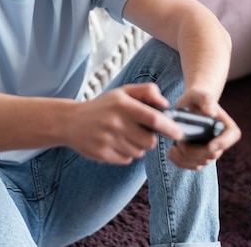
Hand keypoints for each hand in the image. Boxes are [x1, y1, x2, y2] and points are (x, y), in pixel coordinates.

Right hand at [66, 83, 183, 163]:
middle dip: (150, 139)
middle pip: (149, 141)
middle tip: (139, 131)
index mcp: (122, 104)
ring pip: (139, 152)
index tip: (179, 133)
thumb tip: (165, 103)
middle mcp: (115, 122)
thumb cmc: (103, 106)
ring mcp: (107, 140)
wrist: (70, 121)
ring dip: (137, 146)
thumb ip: (146, 91)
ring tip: (123, 136)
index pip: (153, 119)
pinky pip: (126, 159)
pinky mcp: (102, 154)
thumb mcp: (122, 92)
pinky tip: (114, 143)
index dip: (170, 128)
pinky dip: (125, 154)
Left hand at [168, 91, 240, 169]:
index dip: (223, 143)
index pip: (232, 136)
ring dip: (184, 158)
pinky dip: (180, 162)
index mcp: (226, 126)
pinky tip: (171, 152)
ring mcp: (209, 152)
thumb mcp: (199, 95)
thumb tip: (210, 112)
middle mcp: (221, 141)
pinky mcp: (198, 158)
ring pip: (200, 163)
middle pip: (211, 154)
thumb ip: (206, 99)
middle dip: (193, 150)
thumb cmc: (196, 99)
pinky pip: (191, 166)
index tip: (210, 146)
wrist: (189, 106)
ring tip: (172, 147)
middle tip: (179, 140)